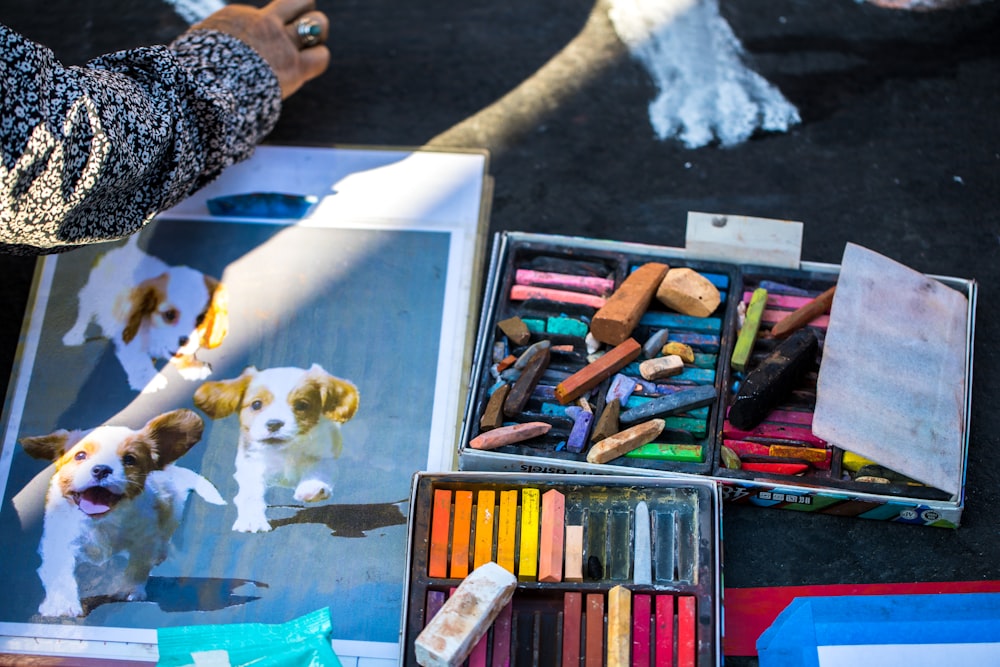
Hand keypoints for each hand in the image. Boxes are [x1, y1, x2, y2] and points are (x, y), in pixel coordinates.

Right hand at [193, 0, 329, 99]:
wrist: (204, 88)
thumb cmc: (196, 74)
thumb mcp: (198, 44)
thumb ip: (211, 37)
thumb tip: (199, 34)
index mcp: (238, 17)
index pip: (267, 15)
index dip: (270, 28)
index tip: (261, 46)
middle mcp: (264, 23)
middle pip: (300, 2)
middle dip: (304, 15)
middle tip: (299, 33)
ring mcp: (281, 43)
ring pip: (318, 24)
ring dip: (316, 35)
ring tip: (309, 47)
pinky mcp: (294, 66)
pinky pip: (321, 57)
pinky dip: (319, 58)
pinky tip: (312, 62)